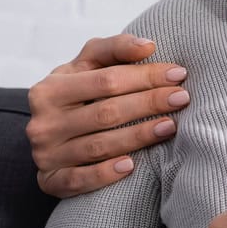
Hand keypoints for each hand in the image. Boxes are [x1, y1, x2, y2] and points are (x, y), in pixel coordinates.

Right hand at [26, 35, 191, 196]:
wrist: (48, 134)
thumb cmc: (78, 93)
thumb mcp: (86, 65)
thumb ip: (114, 49)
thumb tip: (148, 46)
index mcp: (50, 89)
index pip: (106, 80)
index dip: (145, 76)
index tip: (177, 74)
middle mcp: (44, 123)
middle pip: (106, 113)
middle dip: (148, 104)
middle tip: (182, 98)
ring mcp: (46, 155)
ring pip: (98, 146)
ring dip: (138, 136)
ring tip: (170, 126)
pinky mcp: (51, 181)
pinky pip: (79, 180)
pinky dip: (105, 174)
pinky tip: (131, 166)